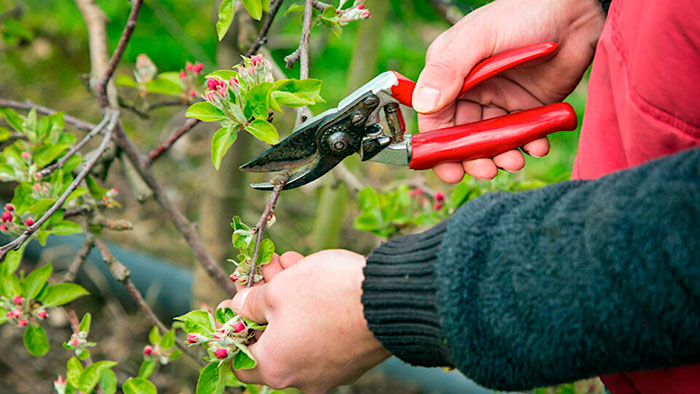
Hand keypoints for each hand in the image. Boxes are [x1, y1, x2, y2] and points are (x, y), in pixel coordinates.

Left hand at [218, 250, 390, 392]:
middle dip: (267, 300)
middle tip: (268, 269)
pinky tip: (315, 277)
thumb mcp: (278, 289)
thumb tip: (240, 307)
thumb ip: (251, 301)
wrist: (389, 300)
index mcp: (275, 368)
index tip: (236, 300)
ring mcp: (331, 372)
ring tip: (291, 263)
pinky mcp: (353, 359)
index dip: (234, 326)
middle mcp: (302, 379)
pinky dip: (315, 310)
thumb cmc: (325, 295)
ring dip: (291, 299)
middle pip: (272, 339)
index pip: (240, 358)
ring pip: (299, 332)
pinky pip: (324, 335)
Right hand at [414, 0, 604, 180]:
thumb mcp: (479, 37)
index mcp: (449, 74)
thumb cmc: (523, 12)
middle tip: (487, 170)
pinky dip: (529, 145)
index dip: (439, 147)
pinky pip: (522, 135)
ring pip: (491, 141)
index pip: (435, 119)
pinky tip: (537, 145)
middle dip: (473, 158)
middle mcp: (470, 90)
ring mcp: (499, 100)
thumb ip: (448, 69)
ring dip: (501, 156)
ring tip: (515, 160)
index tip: (449, 169)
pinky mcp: (527, 106)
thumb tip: (424, 105)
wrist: (576, 10)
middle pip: (463, 137)